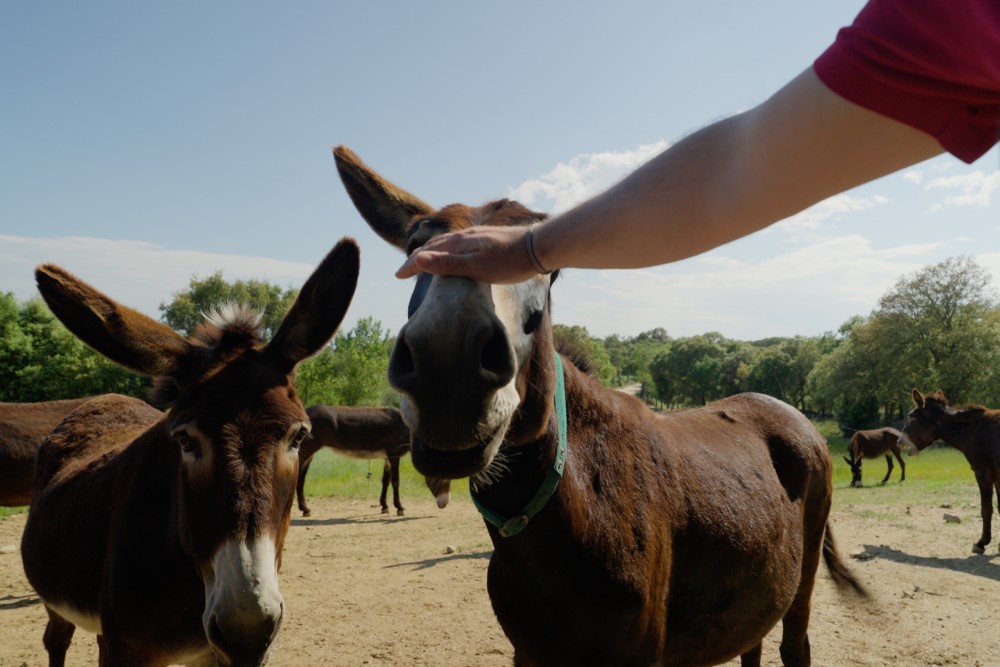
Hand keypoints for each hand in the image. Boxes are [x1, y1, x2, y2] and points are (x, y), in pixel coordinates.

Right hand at [395, 225, 544, 283]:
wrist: (540, 247)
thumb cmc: (510, 262)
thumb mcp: (476, 268)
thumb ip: (447, 264)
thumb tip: (417, 259)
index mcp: (459, 244)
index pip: (427, 254)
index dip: (411, 265)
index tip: (397, 276)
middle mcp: (465, 236)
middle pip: (434, 245)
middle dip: (418, 257)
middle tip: (406, 270)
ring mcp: (477, 236)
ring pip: (447, 243)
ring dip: (432, 251)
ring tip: (425, 261)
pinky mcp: (488, 239)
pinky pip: (459, 243)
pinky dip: (447, 249)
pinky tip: (456, 254)